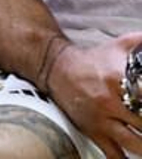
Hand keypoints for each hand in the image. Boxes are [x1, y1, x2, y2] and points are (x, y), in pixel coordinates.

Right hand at [45, 33, 141, 158]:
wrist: (55, 67)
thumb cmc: (92, 59)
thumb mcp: (119, 45)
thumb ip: (141, 42)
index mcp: (119, 78)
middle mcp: (111, 100)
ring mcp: (101, 118)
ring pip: (136, 143)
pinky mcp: (93, 131)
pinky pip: (113, 154)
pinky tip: (135, 158)